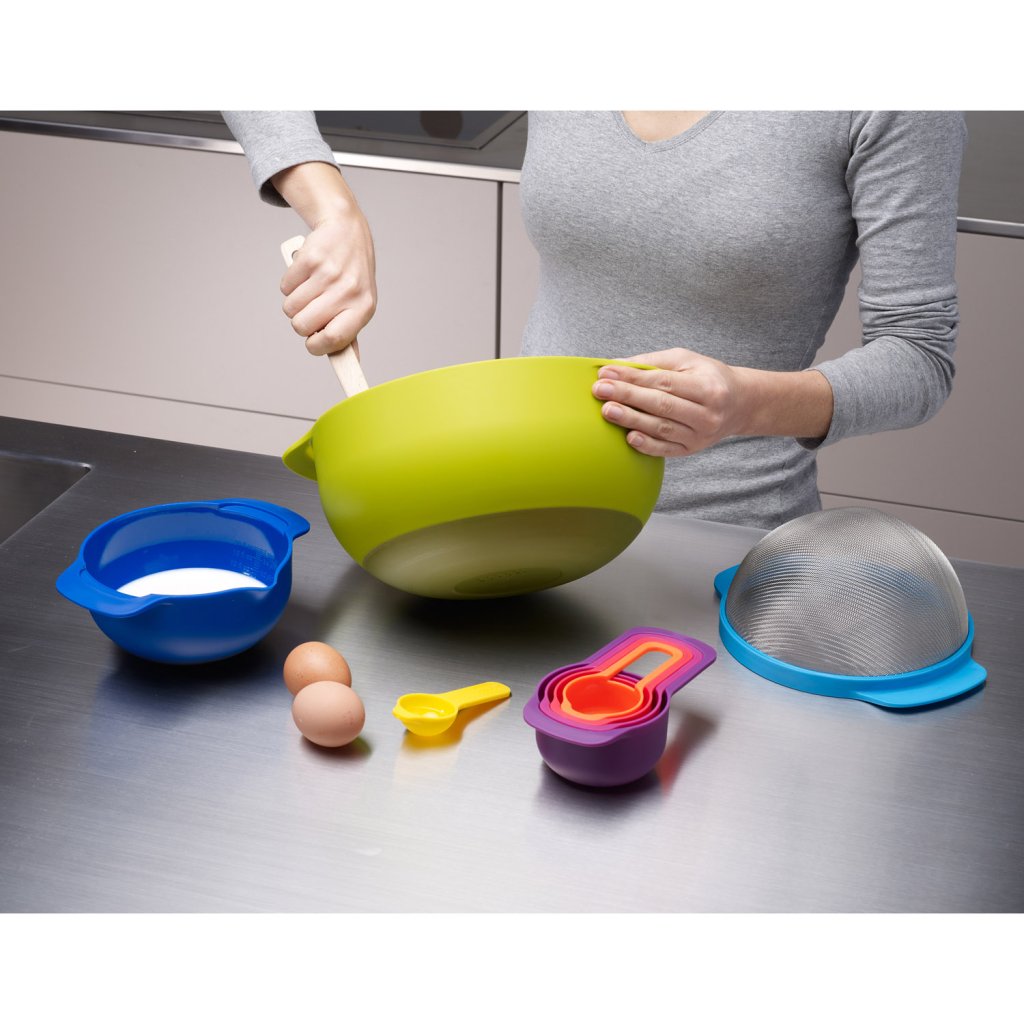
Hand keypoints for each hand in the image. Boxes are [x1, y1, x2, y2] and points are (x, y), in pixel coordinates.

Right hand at [273, 162, 376, 355]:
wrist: (347, 230)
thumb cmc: (352, 275)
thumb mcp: (359, 304)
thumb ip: (350, 333)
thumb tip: (349, 365)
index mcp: (363, 309)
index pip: (334, 340)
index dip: (316, 345)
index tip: (312, 342)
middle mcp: (349, 291)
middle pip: (302, 326)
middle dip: (301, 322)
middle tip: (312, 308)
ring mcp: (329, 273)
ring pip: (290, 308)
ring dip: (294, 302)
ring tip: (310, 289)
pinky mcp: (310, 258)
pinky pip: (285, 287)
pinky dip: (290, 283)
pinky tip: (305, 274)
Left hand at [591, 348, 751, 456]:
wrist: (738, 404)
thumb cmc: (707, 378)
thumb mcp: (686, 361)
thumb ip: (651, 362)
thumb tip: (615, 365)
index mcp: (708, 387)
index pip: (664, 382)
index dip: (633, 377)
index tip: (606, 373)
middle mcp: (707, 414)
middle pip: (661, 405)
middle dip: (627, 396)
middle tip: (600, 391)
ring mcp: (700, 435)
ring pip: (661, 428)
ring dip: (631, 420)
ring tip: (607, 411)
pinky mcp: (692, 450)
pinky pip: (665, 450)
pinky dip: (646, 445)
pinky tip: (628, 437)